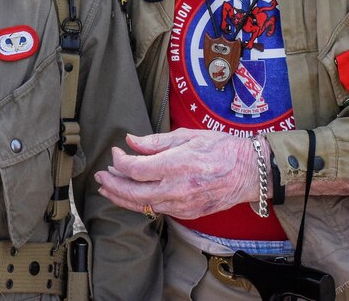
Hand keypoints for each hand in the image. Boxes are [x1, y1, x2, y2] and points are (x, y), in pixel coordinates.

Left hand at [94, 128, 259, 218]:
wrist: (248, 172)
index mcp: (177, 165)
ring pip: (143, 206)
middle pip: (134, 193)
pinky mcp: (187, 214)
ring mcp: (182, 205)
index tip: (115, 151)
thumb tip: (130, 141)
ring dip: (122, 197)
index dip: (119, 162)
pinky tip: (131, 196)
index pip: (136, 170)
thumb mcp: (187, 135)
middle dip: (112, 185)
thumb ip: (155, 141)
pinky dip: (140, 204)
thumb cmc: (220, 148)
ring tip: (107, 188)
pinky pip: (157, 211)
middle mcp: (178, 189)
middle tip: (100, 176)